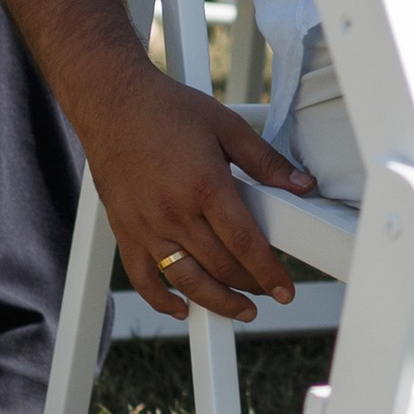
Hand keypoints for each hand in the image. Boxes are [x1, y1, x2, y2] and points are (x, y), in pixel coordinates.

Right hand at [77, 63, 318, 322]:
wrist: (112, 103)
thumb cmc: (167, 110)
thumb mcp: (226, 126)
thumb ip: (265, 160)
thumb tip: (301, 185)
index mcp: (205, 185)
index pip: (244, 242)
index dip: (269, 271)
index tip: (286, 290)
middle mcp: (174, 212)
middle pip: (219, 266)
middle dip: (250, 286)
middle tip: (269, 292)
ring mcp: (147, 225)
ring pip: (185, 280)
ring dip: (215, 302)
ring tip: (239, 310)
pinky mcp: (125, 230)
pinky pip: (143, 277)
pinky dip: (161, 300)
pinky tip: (181, 308)